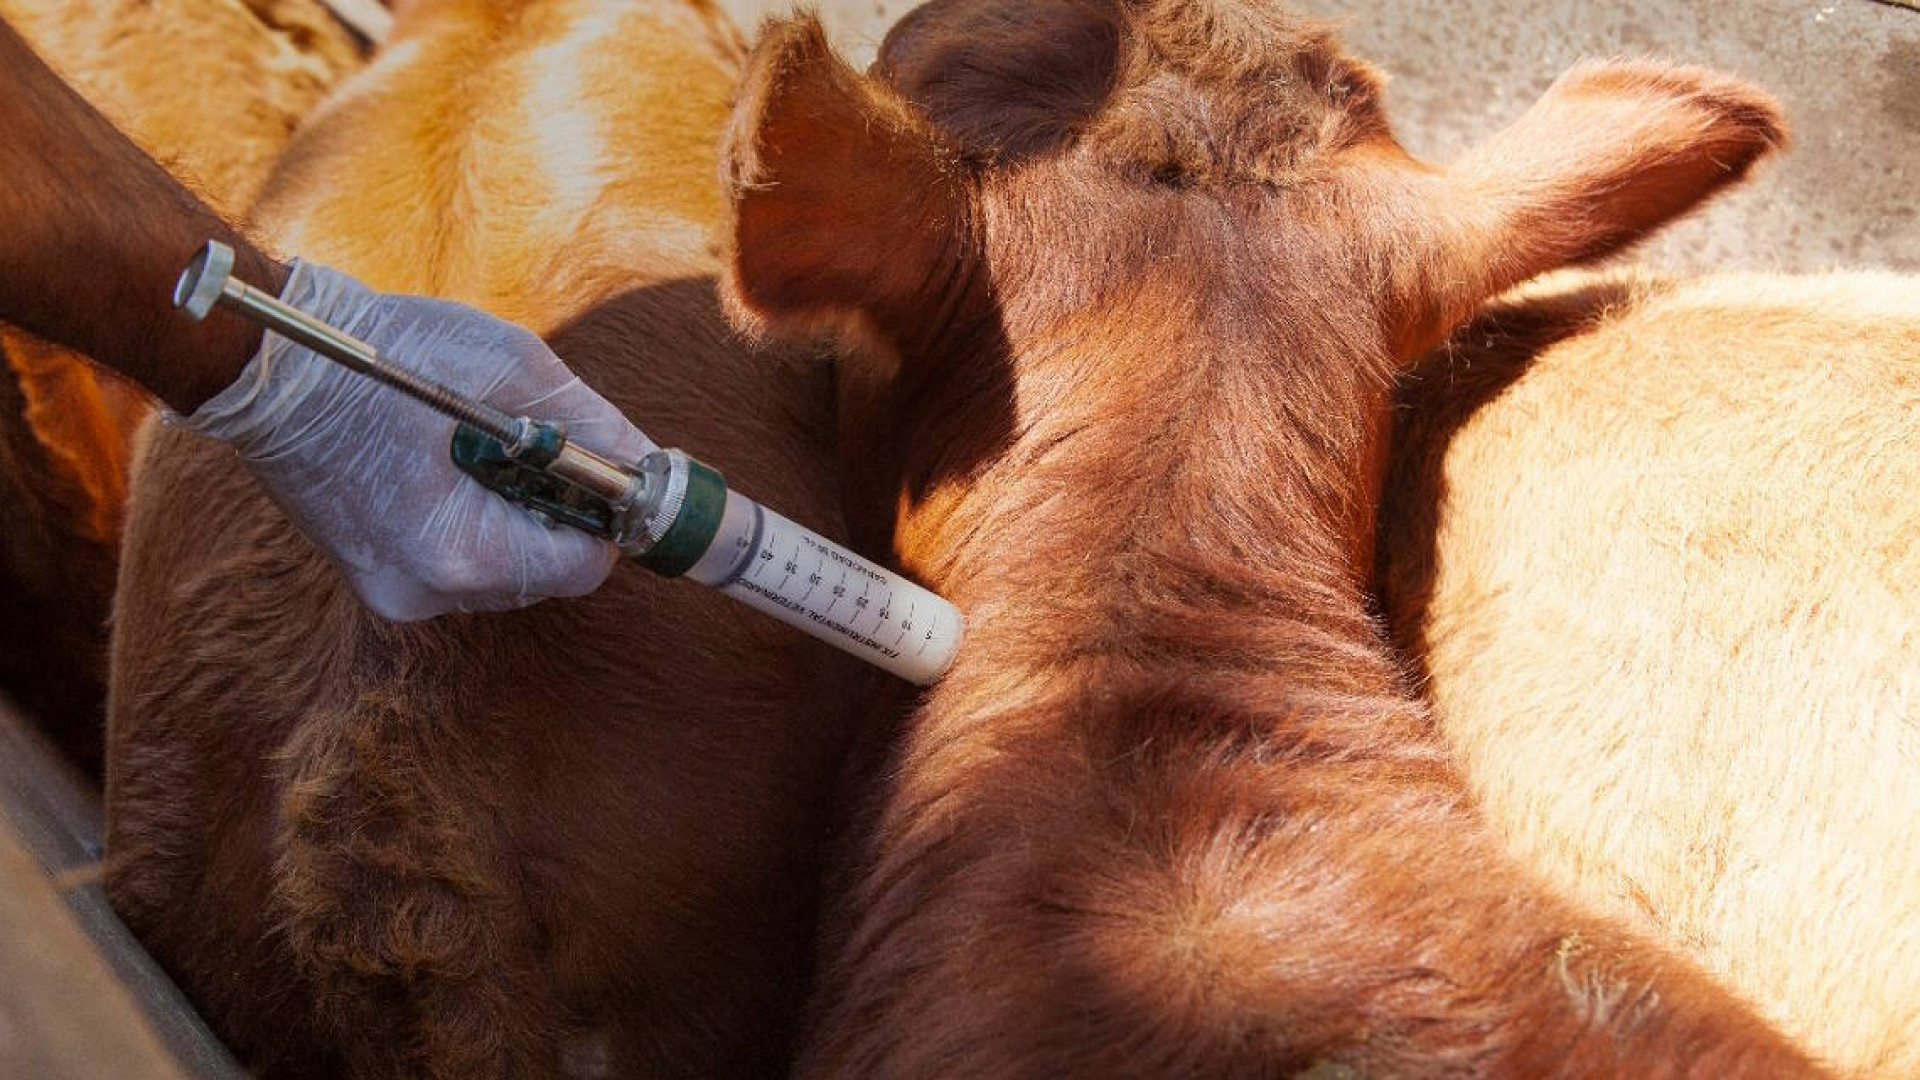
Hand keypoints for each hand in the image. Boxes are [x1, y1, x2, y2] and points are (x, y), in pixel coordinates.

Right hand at [180, 259, 654, 619]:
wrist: (266, 363)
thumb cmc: (386, 352)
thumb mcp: (510, 367)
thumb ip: (590, 424)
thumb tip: (646, 463)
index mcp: (456, 551)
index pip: (582, 565)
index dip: (602, 514)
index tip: (592, 466)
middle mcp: (425, 591)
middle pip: (545, 573)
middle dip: (554, 510)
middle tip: (526, 444)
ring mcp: (395, 593)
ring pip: (506, 571)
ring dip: (514, 515)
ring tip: (475, 449)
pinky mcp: (377, 580)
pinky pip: (461, 563)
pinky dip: (472, 520)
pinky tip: (444, 468)